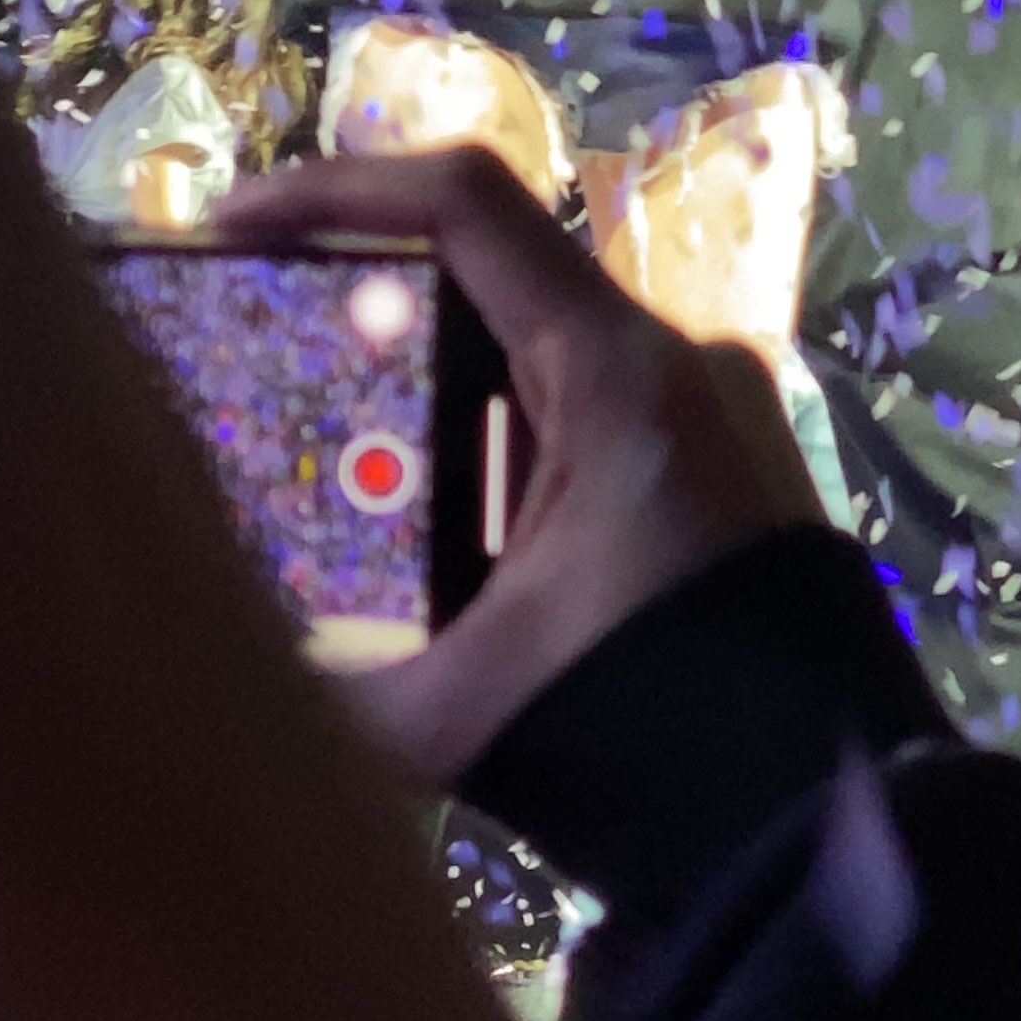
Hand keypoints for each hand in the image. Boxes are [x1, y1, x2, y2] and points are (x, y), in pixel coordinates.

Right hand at [222, 145, 825, 786]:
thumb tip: (206, 658)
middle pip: (489, 266)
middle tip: (250, 326)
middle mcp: (672, 360)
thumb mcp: (455, 711)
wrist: (815, 830)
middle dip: (361, 289)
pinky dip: (489, 426)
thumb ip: (318, 678)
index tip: (233, 224)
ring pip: (532, 341)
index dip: (336, 190)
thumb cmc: (644, 738)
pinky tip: (419, 504)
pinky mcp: (717, 466)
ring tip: (316, 424)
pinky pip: (580, 405)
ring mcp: (707, 409)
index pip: (465, 206)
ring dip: (422, 368)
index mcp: (617, 372)